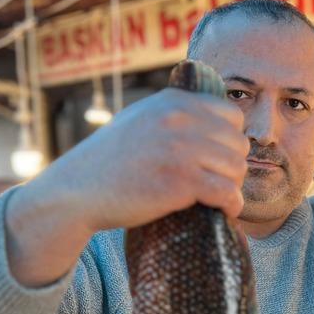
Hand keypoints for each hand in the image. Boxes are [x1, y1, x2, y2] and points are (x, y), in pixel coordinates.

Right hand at [5, 87, 248, 286]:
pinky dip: (232, 205)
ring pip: (236, 168)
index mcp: (173, 102)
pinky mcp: (179, 182)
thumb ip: (172, 114)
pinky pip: (227, 193)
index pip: (231, 115)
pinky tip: (225, 212)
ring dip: (233, 187)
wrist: (75, 191)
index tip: (218, 160)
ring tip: (219, 199)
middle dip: (232, 166)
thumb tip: (211, 117)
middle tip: (219, 184)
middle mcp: (179, 120)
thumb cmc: (108, 161)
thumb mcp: (139, 119)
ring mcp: (180, 150)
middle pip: (238, 144)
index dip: (230, 140)